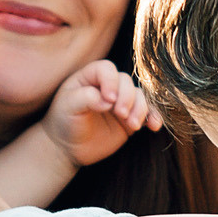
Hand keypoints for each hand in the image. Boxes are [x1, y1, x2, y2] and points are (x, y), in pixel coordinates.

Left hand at [40, 59, 162, 167]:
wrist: (68, 147)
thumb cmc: (64, 122)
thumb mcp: (68, 107)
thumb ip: (85, 98)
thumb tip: (107, 101)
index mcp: (90, 77)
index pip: (107, 69)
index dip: (111, 82)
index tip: (108, 100)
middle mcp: (107, 86)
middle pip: (126, 81)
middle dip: (127, 97)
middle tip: (120, 114)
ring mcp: (120, 102)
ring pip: (139, 96)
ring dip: (141, 109)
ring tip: (133, 125)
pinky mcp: (129, 118)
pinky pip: (147, 113)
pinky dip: (152, 118)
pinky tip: (153, 126)